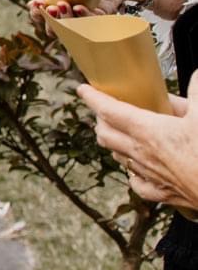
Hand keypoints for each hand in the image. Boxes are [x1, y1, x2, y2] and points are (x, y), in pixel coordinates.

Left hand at [78, 85, 197, 209]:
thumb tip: (196, 75)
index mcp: (149, 131)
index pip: (110, 111)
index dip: (94, 98)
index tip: (82, 89)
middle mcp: (142, 154)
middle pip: (106, 134)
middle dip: (101, 120)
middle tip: (103, 110)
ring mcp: (150, 176)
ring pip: (119, 157)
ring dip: (113, 143)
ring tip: (115, 133)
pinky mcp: (163, 193)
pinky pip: (138, 183)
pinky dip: (132, 172)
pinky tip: (135, 169)